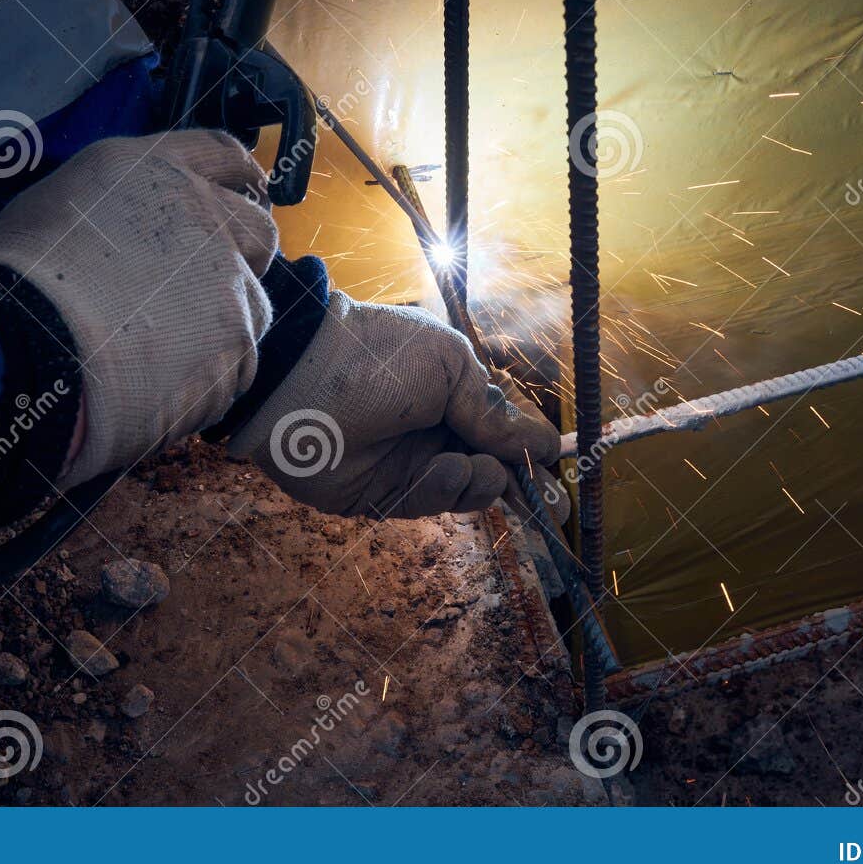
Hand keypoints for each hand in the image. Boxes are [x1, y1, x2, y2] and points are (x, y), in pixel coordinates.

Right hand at [0, 131, 277, 485]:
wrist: (27, 341)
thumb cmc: (17, 277)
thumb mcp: (56, 204)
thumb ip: (112, 206)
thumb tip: (124, 229)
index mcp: (155, 171)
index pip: (221, 153)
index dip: (239, 175)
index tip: (246, 189)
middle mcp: (204, 215)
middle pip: (256, 228)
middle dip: (244, 255)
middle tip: (207, 286)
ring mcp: (228, 278)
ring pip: (251, 304)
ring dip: (220, 325)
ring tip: (166, 355)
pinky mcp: (236, 339)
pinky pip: (235, 364)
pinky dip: (208, 378)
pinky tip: (164, 387)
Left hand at [226, 293, 560, 515]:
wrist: (302, 378)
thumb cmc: (380, 355)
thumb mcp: (450, 366)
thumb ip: (493, 410)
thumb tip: (543, 445)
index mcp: (455, 391)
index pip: (506, 428)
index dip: (533, 451)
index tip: (560, 473)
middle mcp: (437, 429)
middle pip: (494, 468)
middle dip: (523, 486)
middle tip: (552, 508)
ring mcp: (411, 465)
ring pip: (468, 491)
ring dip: (482, 483)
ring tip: (475, 467)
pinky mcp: (384, 497)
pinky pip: (430, 504)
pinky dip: (446, 490)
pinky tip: (446, 469)